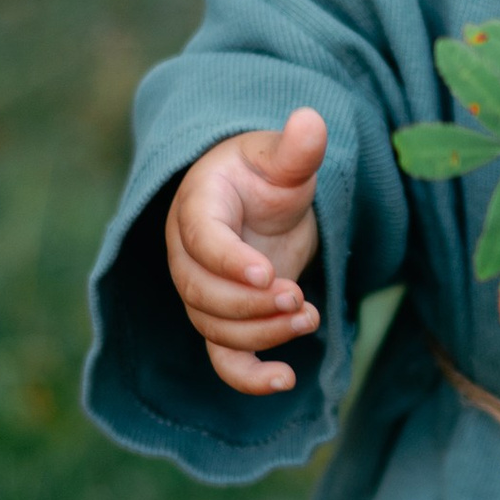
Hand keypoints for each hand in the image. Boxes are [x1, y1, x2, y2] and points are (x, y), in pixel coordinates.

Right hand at [166, 110, 328, 395]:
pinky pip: (223, 360)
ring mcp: (202, 293)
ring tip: (310, 316)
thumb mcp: (281, 159)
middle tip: (300, 299)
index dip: (230, 262)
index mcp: (197, 208)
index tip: (269, 275)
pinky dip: (250, 378)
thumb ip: (296, 148)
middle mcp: (187, 256)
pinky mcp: (223, 321)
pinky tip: (287, 380)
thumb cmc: (264, 175)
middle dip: (252, 306)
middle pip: (202, 294)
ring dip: (263, 334)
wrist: (257, 203)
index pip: (202, 241)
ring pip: (216, 329)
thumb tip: (312, 120)